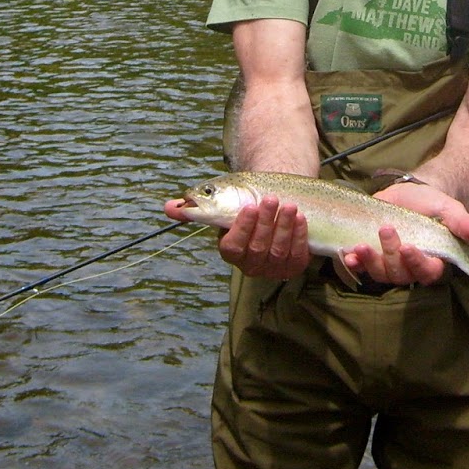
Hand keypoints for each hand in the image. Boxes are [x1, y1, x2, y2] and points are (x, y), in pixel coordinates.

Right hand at [165, 193, 310, 280]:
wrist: (272, 203)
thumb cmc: (243, 203)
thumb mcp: (222, 202)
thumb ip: (197, 208)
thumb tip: (169, 207)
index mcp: (231, 251)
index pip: (233, 247)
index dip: (243, 229)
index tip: (251, 207)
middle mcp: (250, 264)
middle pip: (258, 249)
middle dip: (266, 224)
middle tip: (271, 200)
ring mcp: (273, 267)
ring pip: (278, 252)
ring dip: (284, 228)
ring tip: (289, 206)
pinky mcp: (293, 265)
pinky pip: (298, 254)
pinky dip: (299, 235)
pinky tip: (300, 217)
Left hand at [339, 181, 468, 287]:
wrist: (408, 192)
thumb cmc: (431, 203)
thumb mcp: (448, 208)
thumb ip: (463, 223)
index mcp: (432, 260)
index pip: (427, 272)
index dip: (417, 263)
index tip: (409, 247)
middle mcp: (409, 267)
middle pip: (400, 274)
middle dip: (391, 255)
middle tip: (386, 230)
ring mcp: (388, 264)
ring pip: (380, 273)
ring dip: (369, 261)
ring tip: (360, 245)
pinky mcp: (369, 255)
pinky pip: (360, 266)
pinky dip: (353, 262)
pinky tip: (347, 253)